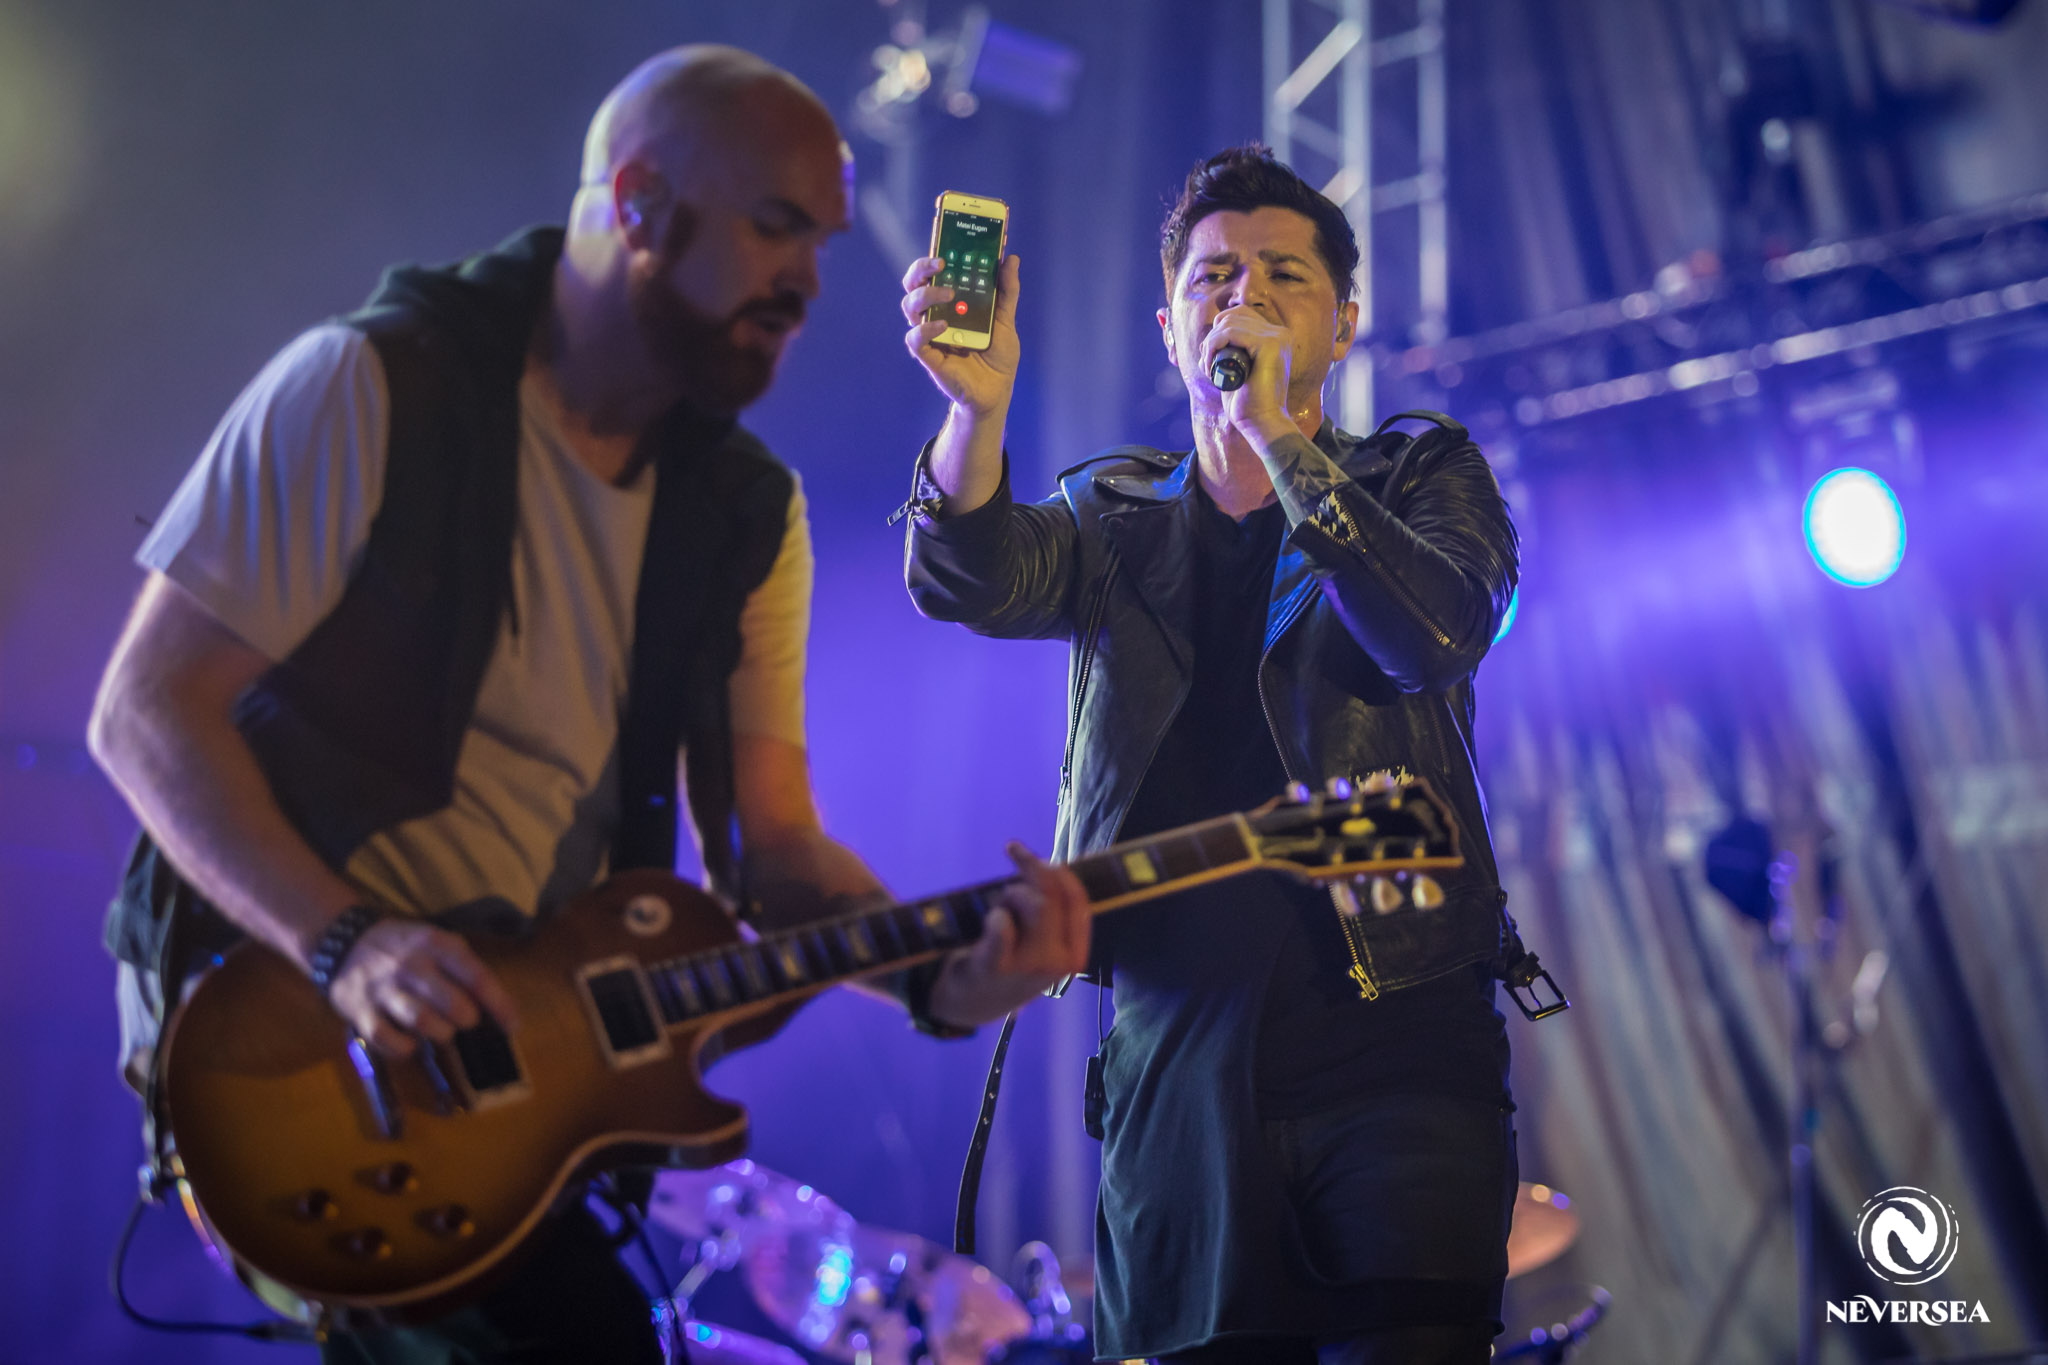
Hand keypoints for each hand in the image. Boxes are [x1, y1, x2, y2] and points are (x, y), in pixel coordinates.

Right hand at [324, 917, 519, 1058]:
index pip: (477, 976)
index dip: (499, 1005)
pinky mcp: (361, 1012)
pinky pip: (388, 1039)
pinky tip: (411, 1041)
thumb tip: (500, 1006)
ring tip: (442, 1030)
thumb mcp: (436, 942)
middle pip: (453, 1004)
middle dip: (467, 1019)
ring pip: (423, 1022)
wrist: (344, 943)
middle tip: (465, 1020)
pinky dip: (406, 1048)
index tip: (512, 1026)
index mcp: (436, 944)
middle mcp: (411, 965)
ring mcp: (384, 989)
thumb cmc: (403, 947)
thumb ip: (465, 968)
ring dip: (441, 1033)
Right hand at [901, 253, 1022, 419]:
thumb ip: (1007, 291)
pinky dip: (926, 329)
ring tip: (949, 294)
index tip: (944, 243)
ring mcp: (930, 334)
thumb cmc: (997, 355)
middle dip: (920, 269)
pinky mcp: (929, 356)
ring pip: (910, 306)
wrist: (997, 391)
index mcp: (950, 302)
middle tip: (940, 264)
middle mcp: (935, 314)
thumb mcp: (1006, 319)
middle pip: (913, 284)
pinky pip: (915, 339)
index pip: (933, 273)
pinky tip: (944, 325)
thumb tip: (1011, 259)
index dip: (931, 256)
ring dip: (926, 295)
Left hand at [926, 842, 1089, 1029]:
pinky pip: (1002, 926)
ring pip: (1032, 904)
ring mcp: (1028, 966)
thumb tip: (1050, 867)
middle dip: (1029, 878)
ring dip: (1011, 894)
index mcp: (1074, 954)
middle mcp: (1057, 962)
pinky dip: (996, 916)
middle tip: (1007, 887)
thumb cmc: (1009, 963)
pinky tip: (992, 921)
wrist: (972, 1004)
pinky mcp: (996, 966)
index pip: (1077, 900)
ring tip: (998, 909)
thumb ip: (1053, 912)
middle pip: (1052, 898)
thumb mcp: (1042, 944)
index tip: (1035, 857)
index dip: (1058, 872)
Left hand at [1199, 304, 1295, 444]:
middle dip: (1212, 338)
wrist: (1262, 423)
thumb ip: (1230, 352)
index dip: (1218, 332)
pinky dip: (1213, 346)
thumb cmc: (1247, 402)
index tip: (1209, 358)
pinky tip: (1211, 366)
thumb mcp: (1237, 370)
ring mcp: (1277, 337)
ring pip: (1229, 323)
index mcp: (1276, 337)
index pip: (1239, 315)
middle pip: (1232, 316)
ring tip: (1208, 368)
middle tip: (1207, 365)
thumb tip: (1207, 339)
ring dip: (1210, 345)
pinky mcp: (1269, 344)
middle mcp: (1280, 333)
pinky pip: (1230, 332)